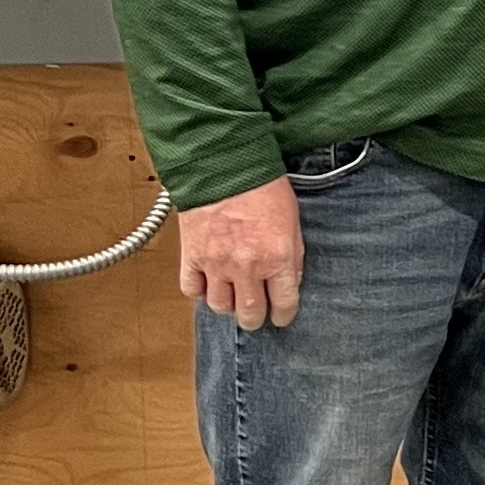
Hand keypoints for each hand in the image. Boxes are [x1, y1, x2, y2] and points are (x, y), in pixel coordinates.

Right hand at [177, 178, 303, 332]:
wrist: (225, 165)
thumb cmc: (263, 187)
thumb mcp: (293, 222)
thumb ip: (291, 257)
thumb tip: (288, 284)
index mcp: (277, 257)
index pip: (283, 304)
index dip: (283, 315)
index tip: (281, 316)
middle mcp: (246, 266)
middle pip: (249, 313)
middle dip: (255, 318)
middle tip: (256, 313)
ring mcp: (216, 263)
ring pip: (220, 306)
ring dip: (228, 305)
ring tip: (232, 295)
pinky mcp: (191, 256)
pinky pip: (192, 290)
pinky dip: (200, 291)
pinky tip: (209, 282)